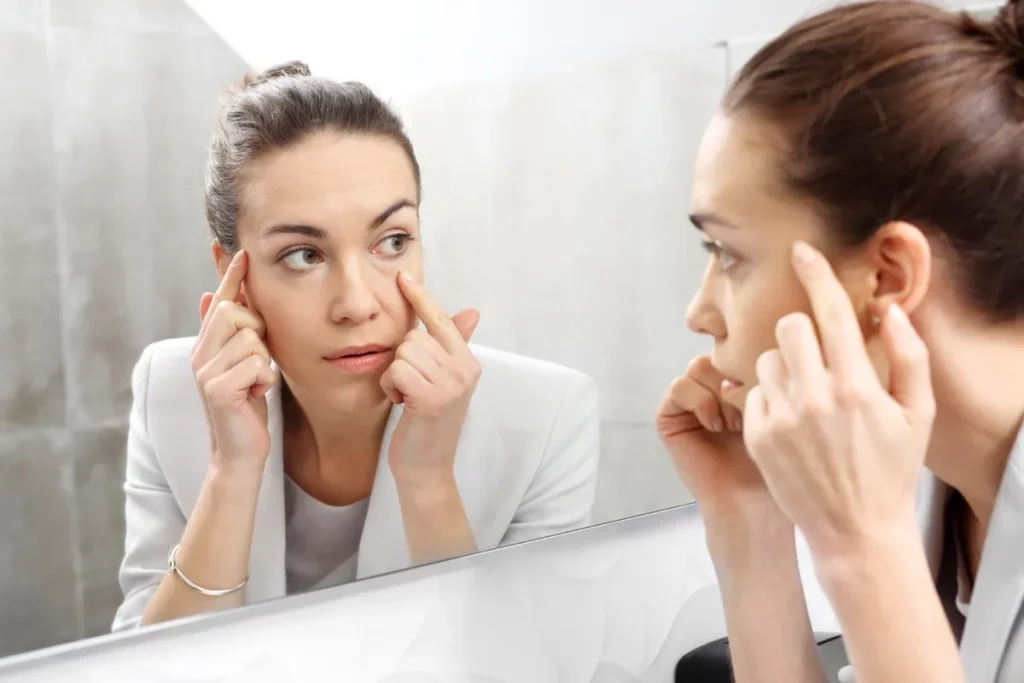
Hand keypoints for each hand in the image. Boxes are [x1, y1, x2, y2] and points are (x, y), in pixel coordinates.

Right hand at [191, 250, 277, 474]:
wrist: (240, 452)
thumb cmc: (247, 406)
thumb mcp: (242, 364)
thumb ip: (232, 334)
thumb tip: (211, 295)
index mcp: (206, 345)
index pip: (219, 301)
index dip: (231, 276)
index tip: (240, 250)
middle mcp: (200, 354)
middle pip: (233, 310)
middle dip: (257, 329)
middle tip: (258, 359)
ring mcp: (205, 372)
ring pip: (250, 338)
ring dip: (264, 360)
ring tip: (256, 382)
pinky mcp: (218, 389)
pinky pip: (256, 363)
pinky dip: (266, 378)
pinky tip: (257, 394)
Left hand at [382, 272, 481, 485]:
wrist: (427, 469)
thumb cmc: (429, 425)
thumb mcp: (444, 381)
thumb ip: (453, 346)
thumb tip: (471, 312)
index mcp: (468, 362)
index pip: (441, 320)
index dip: (421, 298)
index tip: (403, 276)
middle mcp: (464, 370)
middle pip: (414, 337)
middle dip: (402, 361)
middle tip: (412, 388)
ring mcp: (450, 384)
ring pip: (403, 353)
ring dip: (395, 376)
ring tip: (408, 397)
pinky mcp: (431, 397)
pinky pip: (396, 371)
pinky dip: (391, 388)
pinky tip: (403, 405)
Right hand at [657, 356, 778, 520]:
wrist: (752, 499)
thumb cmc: (775, 459)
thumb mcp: (781, 405)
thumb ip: (769, 370)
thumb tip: (765, 337)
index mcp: (739, 381)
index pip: (739, 348)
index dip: (754, 362)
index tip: (771, 393)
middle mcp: (713, 389)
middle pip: (718, 353)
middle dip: (736, 377)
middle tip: (753, 409)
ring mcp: (690, 402)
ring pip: (698, 366)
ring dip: (719, 391)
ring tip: (734, 422)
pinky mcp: (669, 417)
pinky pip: (679, 386)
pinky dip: (699, 401)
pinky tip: (716, 426)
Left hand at [743, 241, 934, 558]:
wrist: (854, 530)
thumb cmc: (890, 470)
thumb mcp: (917, 414)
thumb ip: (909, 356)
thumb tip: (890, 311)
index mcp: (856, 387)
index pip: (831, 313)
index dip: (815, 274)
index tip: (801, 251)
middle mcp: (814, 398)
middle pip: (789, 328)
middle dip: (802, 331)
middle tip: (817, 355)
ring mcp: (781, 418)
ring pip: (767, 359)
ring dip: (785, 366)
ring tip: (807, 398)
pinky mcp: (758, 436)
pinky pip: (754, 391)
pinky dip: (769, 397)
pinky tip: (791, 423)